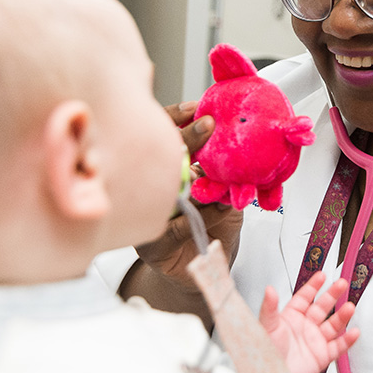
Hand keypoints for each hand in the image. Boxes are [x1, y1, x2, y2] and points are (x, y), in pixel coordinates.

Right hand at [133, 102, 242, 289]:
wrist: (205, 266)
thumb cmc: (213, 223)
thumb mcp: (224, 188)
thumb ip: (221, 170)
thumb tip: (229, 143)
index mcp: (162, 171)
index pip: (160, 137)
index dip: (174, 118)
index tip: (196, 107)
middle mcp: (148, 190)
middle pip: (157, 156)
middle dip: (185, 139)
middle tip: (207, 126)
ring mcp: (144, 216)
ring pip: (164, 190)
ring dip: (193, 182)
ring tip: (212, 179)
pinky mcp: (149, 244)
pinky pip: (173, 226)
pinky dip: (197, 216)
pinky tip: (211, 211)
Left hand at [258, 273, 359, 372]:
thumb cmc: (264, 355)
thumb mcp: (266, 327)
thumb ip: (270, 307)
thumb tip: (269, 290)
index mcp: (290, 318)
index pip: (304, 298)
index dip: (313, 286)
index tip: (321, 276)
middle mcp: (304, 328)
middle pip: (322, 307)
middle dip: (332, 295)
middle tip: (341, 284)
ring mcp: (314, 341)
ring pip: (333, 325)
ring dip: (342, 315)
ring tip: (349, 307)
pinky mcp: (322, 356)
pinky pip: (338, 346)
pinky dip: (347, 340)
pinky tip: (353, 332)